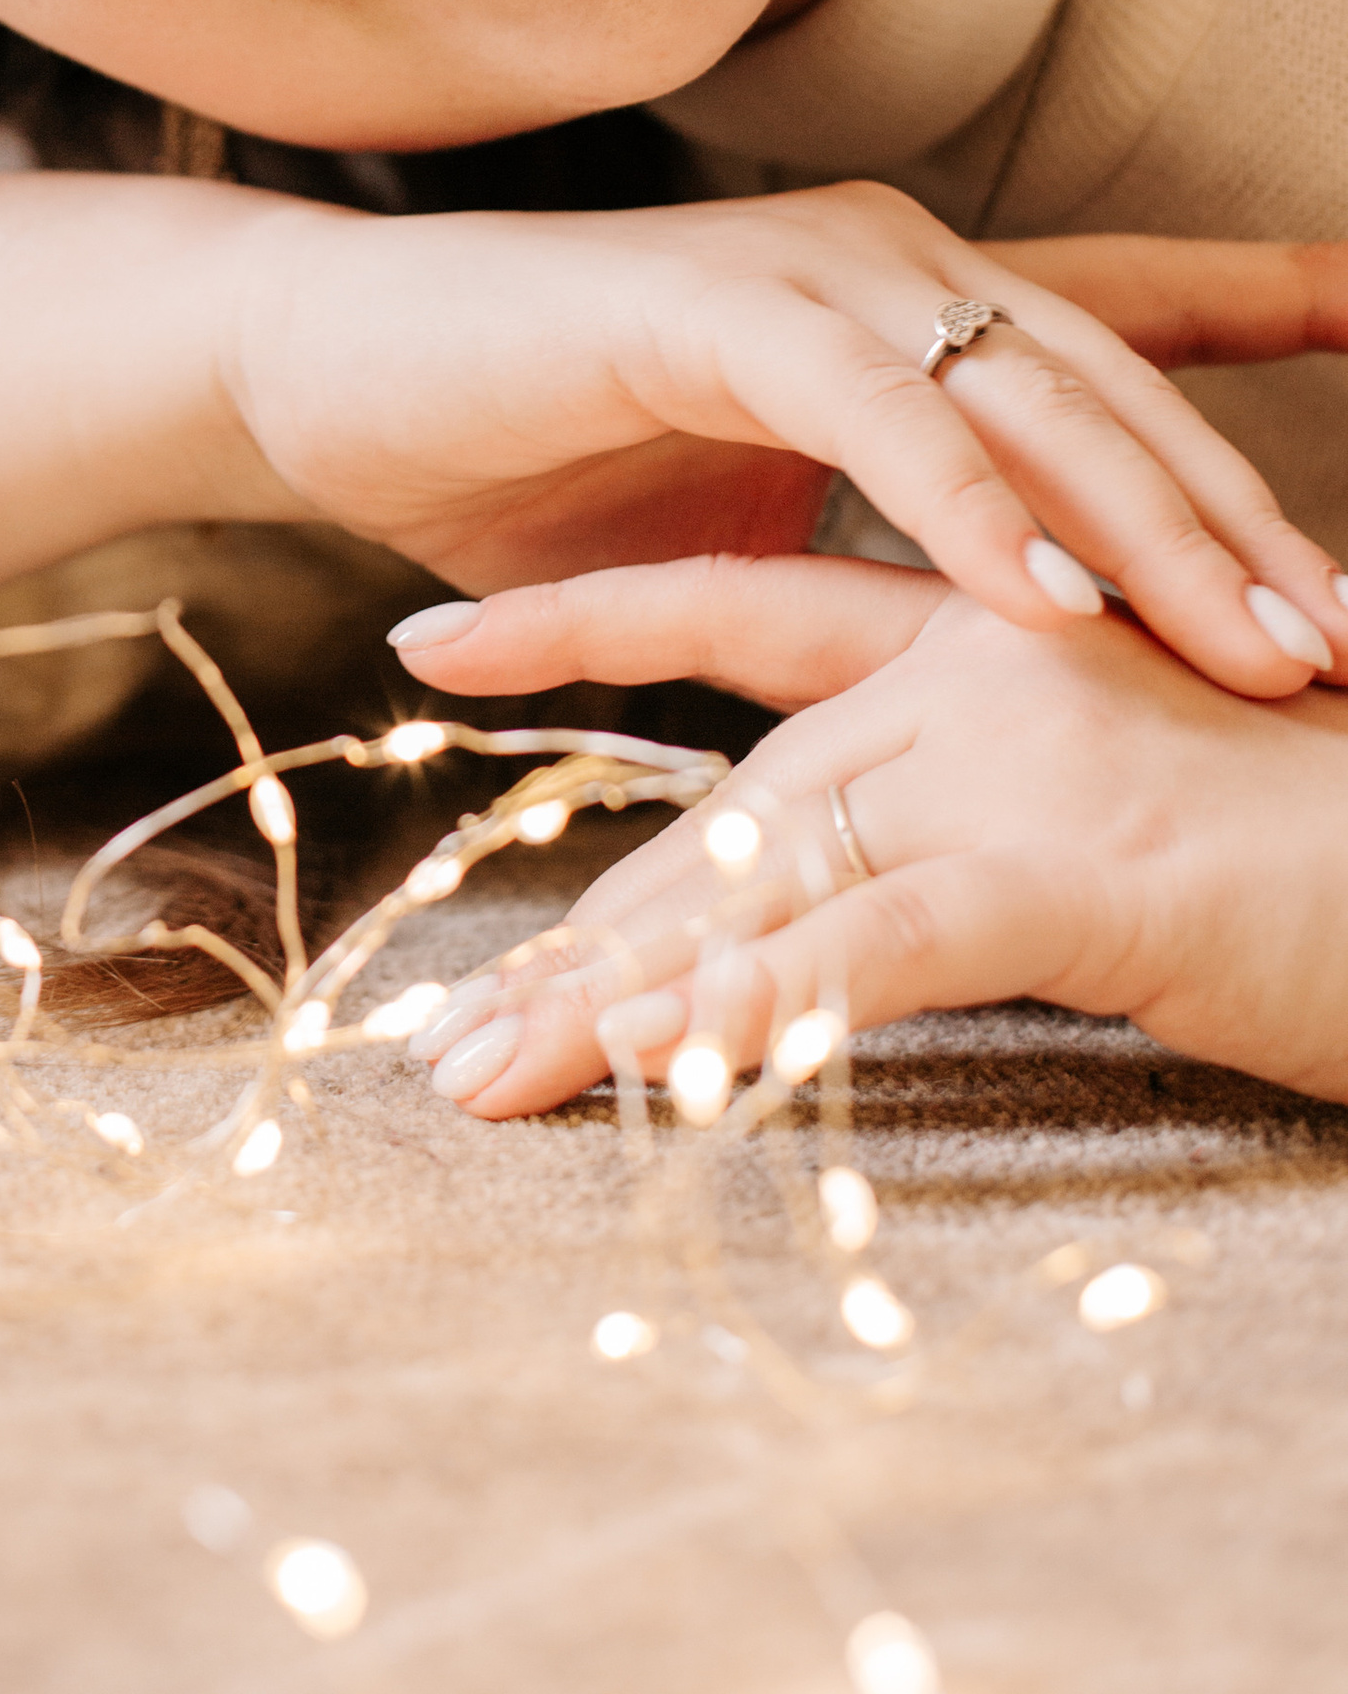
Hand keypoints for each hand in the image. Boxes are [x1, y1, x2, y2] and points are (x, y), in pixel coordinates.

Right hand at [226, 190, 1347, 700]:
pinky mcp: (714, 309)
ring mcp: (806, 275)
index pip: (1127, 316)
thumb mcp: (741, 542)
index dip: (1269, 311)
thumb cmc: (523, 466)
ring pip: (1028, 399)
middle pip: (1116, 390)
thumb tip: (971, 692)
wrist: (325, 378)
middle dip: (1248, 520)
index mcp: (903, 310)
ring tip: (1258, 647)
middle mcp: (886, 267)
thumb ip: (864, 582)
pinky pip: (880, 414)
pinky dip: (972, 507)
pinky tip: (1051, 601)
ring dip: (1149, 528)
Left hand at [402, 556, 1347, 1119]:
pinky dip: (743, 1012)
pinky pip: (864, 948)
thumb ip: (989, 823)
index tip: (435, 638)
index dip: (586, 625)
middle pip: (729, 807)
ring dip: (610, 1002)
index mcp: (990, 633)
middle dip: (580, 935)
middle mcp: (984, 667)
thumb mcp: (1134, 820)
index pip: (739, 612)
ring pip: (764, 879)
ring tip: (474, 1080)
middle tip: (442, 1037)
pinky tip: (631, 1068)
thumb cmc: (1339, 865)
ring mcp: (1025, 758)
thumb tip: (850, 893)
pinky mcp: (1074, 866)